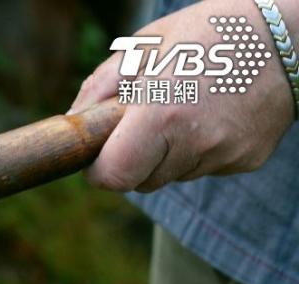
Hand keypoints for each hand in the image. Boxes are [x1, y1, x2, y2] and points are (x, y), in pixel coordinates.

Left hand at [69, 0, 295, 192]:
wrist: (287, 35)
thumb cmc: (206, 32)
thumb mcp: (144, 47)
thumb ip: (101, 88)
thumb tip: (74, 122)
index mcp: (164, 112)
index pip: (115, 176)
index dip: (100, 170)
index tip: (98, 155)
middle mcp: (197, 141)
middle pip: (140, 182)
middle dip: (131, 160)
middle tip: (140, 125)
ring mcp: (226, 155)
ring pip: (172, 176)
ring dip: (166, 155)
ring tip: (183, 109)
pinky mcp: (247, 160)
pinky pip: (203, 168)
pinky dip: (197, 150)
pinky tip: (211, 115)